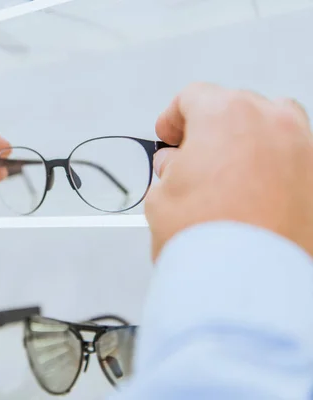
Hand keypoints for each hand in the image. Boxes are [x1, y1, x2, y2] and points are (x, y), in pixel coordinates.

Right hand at [145, 83, 312, 259]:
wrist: (247, 284)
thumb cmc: (211, 241)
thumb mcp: (162, 197)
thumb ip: (169, 169)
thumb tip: (177, 166)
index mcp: (226, 115)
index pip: (193, 97)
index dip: (173, 117)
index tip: (169, 135)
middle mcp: (272, 123)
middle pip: (235, 107)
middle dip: (210, 131)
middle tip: (192, 160)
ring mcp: (303, 149)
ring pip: (272, 127)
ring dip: (248, 142)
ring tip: (229, 174)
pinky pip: (293, 158)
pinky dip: (274, 167)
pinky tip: (255, 195)